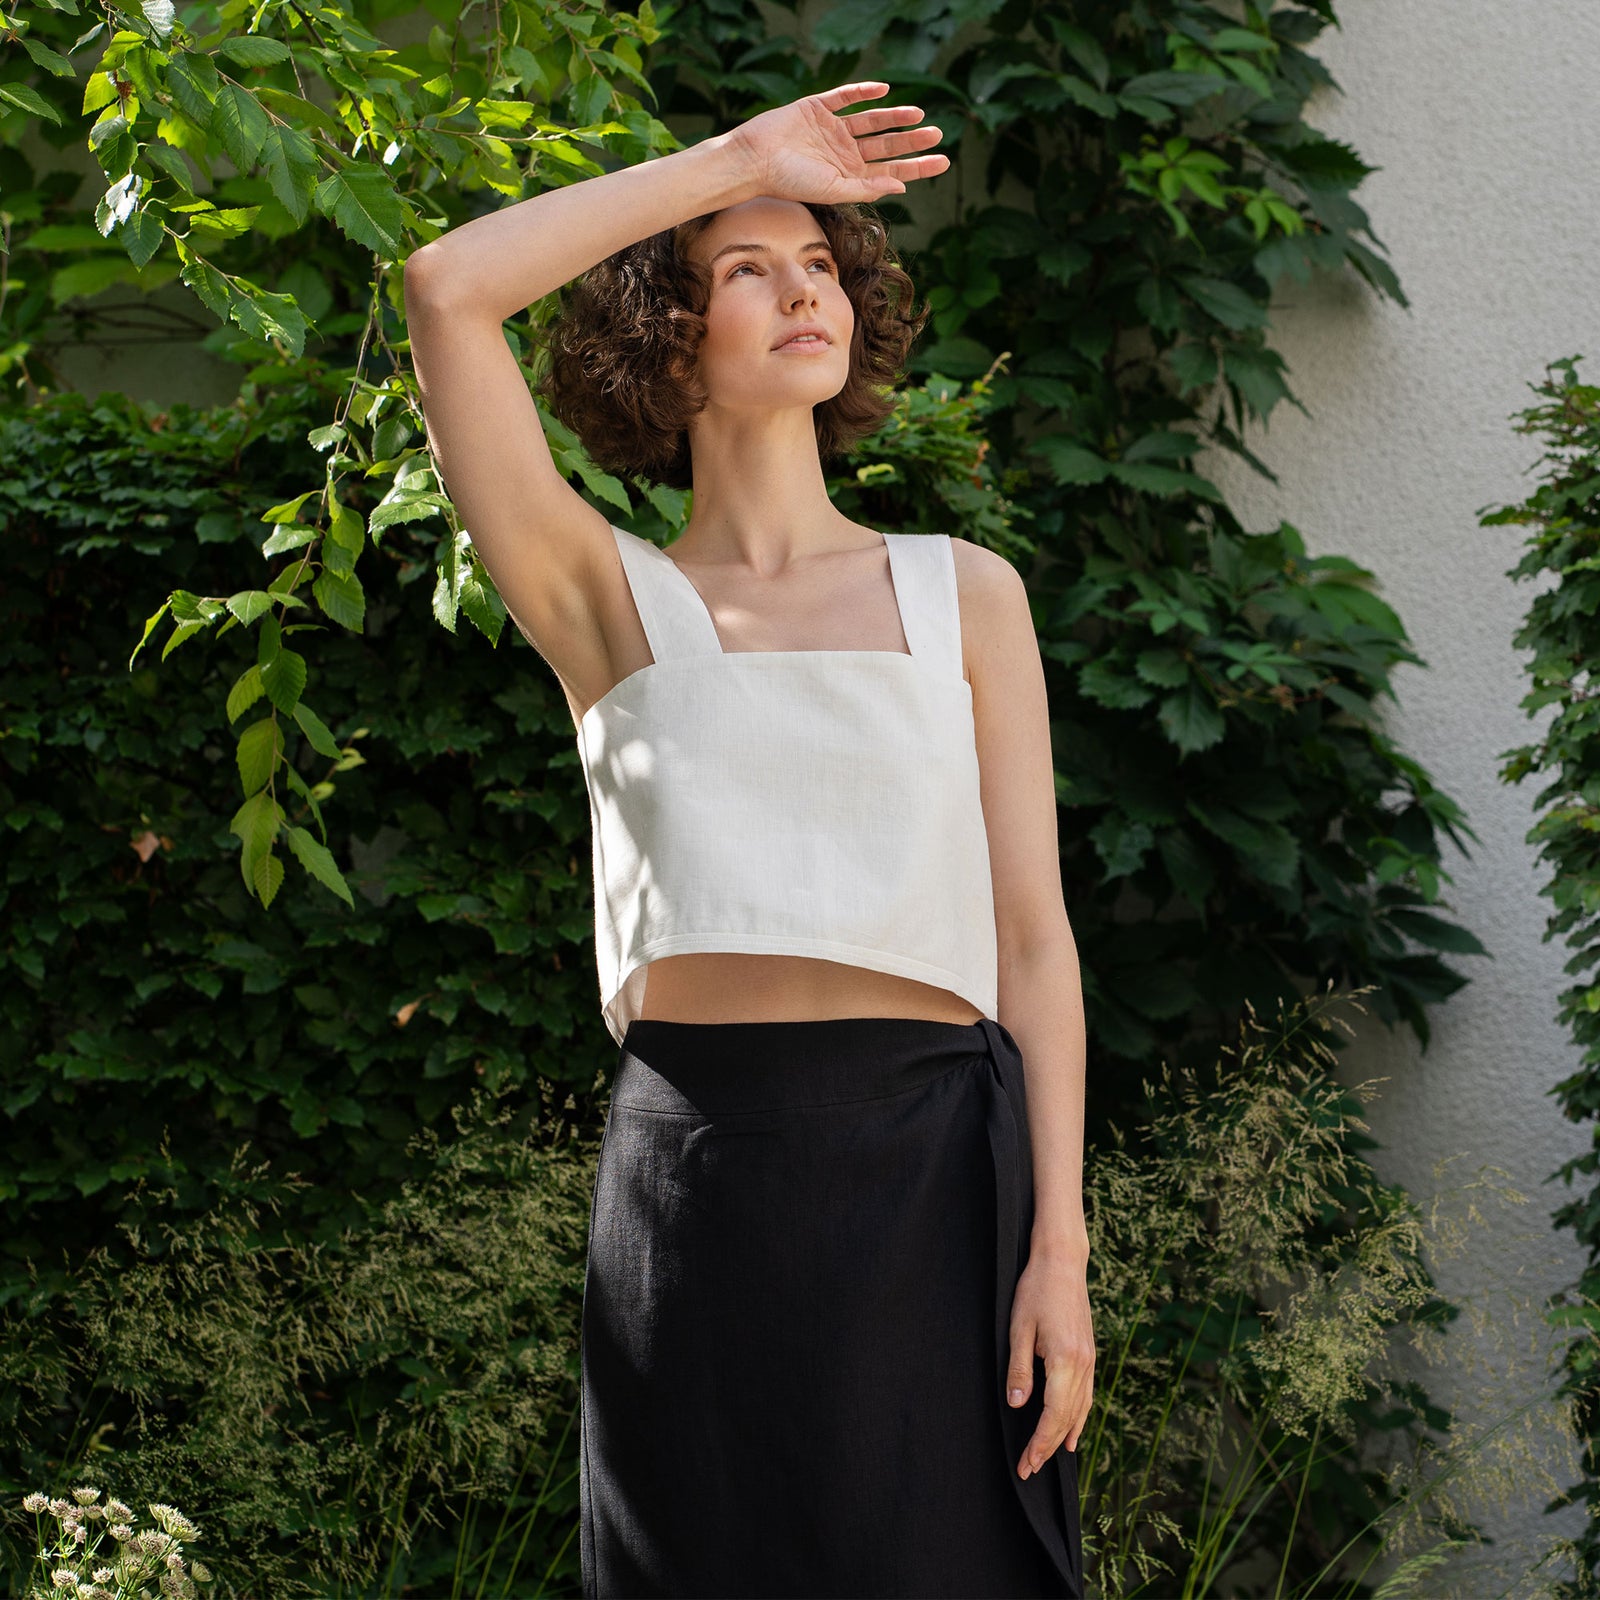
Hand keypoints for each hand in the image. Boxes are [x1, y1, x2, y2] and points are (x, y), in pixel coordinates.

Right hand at [725, 81, 949, 206]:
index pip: (891, 171)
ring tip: (918, 114)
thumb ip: (867, 188)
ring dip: (894, 116)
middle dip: (912, 141)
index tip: (942, 161)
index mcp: (850, 176)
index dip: (917, 167)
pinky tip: (883, 90)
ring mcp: (832, 130)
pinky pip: (845, 97)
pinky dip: (863, 92)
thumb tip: (902, 185)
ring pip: (871, 121)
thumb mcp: (833, 190)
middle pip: (886, 146)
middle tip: (938, 134)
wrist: (755, 159)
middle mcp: (844, 153)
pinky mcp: (817, 108)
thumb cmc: (789, 181)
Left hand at [1007, 1245, 1094, 1475]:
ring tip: (1048, 1458)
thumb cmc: (1035, 1291)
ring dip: (1064, 1436)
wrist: (1062, 1263)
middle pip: (1068, 1418)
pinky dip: (1081, 1418)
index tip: (1026, 1464)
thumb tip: (1018, 1406)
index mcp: (1065, 1360)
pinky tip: (1074, 1433)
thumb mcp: (1018, 1328)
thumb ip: (1019, 1369)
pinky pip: (1088, 1395)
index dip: (1039, 1443)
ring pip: (1081, 1410)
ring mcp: (1090, 1360)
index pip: (1053, 1415)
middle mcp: (1083, 1364)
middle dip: (1048, 1446)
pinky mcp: (1089, 1354)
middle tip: (1029, 1468)